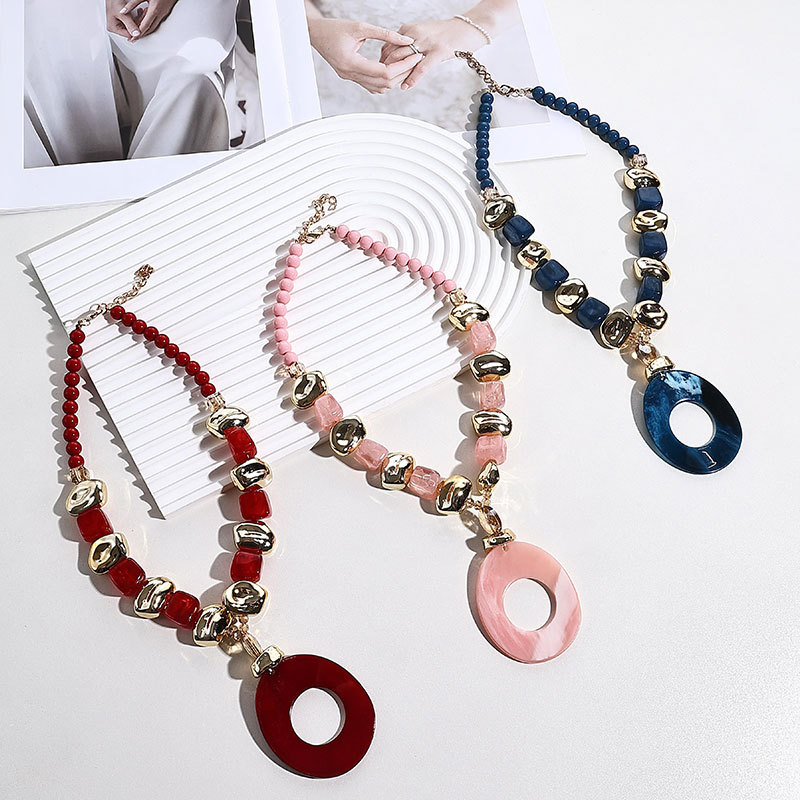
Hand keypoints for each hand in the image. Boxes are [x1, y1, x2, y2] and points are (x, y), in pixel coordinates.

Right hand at [106, 0, 140, 40]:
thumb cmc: (113, 0)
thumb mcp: (122, 14)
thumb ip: (130, 25)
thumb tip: (136, 34)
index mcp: (113, 28)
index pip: (129, 35)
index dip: (137, 32)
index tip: (144, 26)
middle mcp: (116, 26)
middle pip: (131, 31)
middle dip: (139, 24)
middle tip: (145, 17)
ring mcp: (119, 22)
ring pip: (133, 25)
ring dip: (139, 19)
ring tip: (143, 12)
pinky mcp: (123, 18)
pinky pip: (132, 20)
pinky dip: (137, 16)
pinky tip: (140, 11)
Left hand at [120, 0, 178, 36]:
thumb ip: (133, 4)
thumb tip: (123, 11)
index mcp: (154, 10)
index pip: (145, 26)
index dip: (138, 33)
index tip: (132, 38)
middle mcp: (160, 14)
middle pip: (150, 29)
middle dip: (142, 35)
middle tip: (134, 39)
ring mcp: (163, 14)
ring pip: (154, 26)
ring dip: (146, 30)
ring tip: (138, 32)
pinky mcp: (164, 12)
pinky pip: (157, 21)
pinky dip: (150, 24)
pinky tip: (145, 22)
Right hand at [307, 18, 424, 93]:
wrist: (316, 35)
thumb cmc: (335, 28)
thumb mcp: (360, 27)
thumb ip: (385, 34)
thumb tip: (406, 40)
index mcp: (350, 62)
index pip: (384, 72)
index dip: (402, 66)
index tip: (415, 56)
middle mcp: (350, 74)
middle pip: (384, 84)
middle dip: (402, 73)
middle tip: (415, 60)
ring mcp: (350, 78)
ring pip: (379, 88)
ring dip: (394, 78)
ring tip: (406, 64)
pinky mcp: (351, 78)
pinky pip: (372, 86)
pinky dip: (384, 80)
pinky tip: (391, 69)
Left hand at [381, 18, 486, 89]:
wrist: (467, 28)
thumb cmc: (445, 35)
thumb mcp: (422, 35)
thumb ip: (408, 45)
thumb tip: (395, 59)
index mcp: (409, 29)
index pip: (388, 45)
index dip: (382, 60)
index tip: (379, 71)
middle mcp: (416, 33)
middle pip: (393, 53)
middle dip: (386, 69)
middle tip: (383, 82)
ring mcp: (427, 42)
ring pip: (404, 60)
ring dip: (396, 75)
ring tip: (391, 86)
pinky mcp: (439, 51)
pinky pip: (421, 67)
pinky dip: (412, 79)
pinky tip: (406, 86)